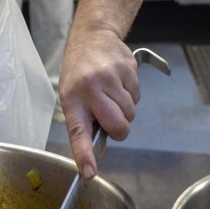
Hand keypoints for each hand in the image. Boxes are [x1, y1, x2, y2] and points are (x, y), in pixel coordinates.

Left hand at [58, 27, 139, 178]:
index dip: (84, 155)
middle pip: (118, 126)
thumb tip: (96, 151)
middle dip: (120, 130)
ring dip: (125, 110)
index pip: (78, 132)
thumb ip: (84, 121)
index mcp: (72, 99)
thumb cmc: (80, 71)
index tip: (89, 172)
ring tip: (112, 93)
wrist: (93, 35)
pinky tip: (120, 82)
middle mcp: (90, 88)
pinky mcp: (127, 69)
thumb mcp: (72, 94)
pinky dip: (131, 94)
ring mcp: (110, 78)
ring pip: (130, 113)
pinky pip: (137, 97)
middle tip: (112, 120)